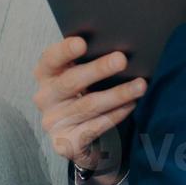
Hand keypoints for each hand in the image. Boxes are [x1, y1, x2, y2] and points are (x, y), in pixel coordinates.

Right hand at [33, 36, 145, 184]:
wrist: (82, 138)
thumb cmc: (86, 96)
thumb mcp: (83, 77)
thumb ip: (89, 62)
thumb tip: (120, 45)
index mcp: (47, 75)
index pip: (50, 59)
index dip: (64, 50)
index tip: (82, 43)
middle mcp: (45, 97)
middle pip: (71, 81)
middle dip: (98, 69)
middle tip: (122, 59)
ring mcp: (53, 121)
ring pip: (89, 105)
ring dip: (118, 94)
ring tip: (140, 85)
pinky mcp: (65, 142)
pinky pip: (94, 127)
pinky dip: (116, 115)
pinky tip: (131, 105)